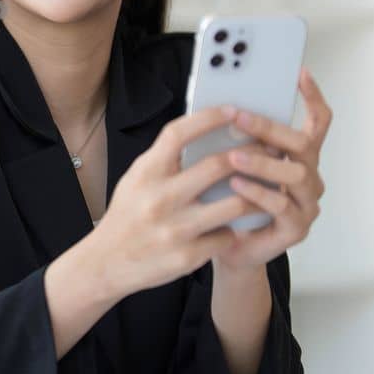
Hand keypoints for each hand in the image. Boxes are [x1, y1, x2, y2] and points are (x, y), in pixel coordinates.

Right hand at [83, 104, 262, 299]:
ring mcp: (175, 229)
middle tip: (267, 150)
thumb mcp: (136, 180)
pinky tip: (233, 227)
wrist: (106, 263)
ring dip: (255, 194)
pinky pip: (227, 236)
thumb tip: (205, 134)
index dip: (208, 118)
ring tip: (266, 188)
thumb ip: (166, 161)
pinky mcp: (188, 256)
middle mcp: (160, 198)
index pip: (178, 134)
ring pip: (235, 204)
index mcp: (145, 173)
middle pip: (217, 166)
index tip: (232, 110)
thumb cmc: (127, 215)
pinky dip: (233, 229)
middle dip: (249, 155)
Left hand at [212, 66, 330, 272]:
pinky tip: (237, 185)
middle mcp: (308, 176)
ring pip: (296, 175)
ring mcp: (306, 203)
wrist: (223, 244)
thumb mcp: (230, 162)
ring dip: (263, 162)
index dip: (313, 96)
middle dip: (270, 128)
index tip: (300, 72)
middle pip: (303, 144)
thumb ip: (234, 137)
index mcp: (297, 156)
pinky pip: (282, 206)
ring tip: (233, 156)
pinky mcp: (296, 228)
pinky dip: (258, 193)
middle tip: (239, 115)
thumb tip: (219, 104)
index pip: (317, 122)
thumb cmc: (227, 199)